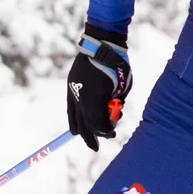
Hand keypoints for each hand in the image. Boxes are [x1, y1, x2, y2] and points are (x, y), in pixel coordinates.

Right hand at [68, 26, 131, 150]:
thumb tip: (110, 119)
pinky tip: (75, 130)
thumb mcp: (122, 87)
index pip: (99, 123)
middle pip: (85, 125)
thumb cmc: (117, 65)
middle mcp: (81, 97)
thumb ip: (115, 104)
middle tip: (96, 148)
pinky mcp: (71, 86)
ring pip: (75, 118)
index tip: (112, 133)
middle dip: (92, 137)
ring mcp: (74, 91)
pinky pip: (70, 108)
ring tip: (89, 136)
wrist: (101, 45)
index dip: (106, 131)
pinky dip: (73, 120)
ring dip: (82, 129)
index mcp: (95, 98)